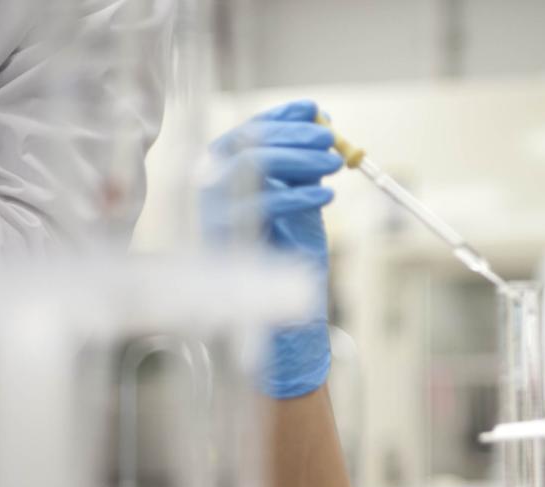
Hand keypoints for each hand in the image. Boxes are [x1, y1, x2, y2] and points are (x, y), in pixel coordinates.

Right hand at [203, 99, 342, 397]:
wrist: (277, 317)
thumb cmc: (285, 258)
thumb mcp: (299, 203)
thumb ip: (303, 166)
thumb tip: (320, 122)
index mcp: (223, 174)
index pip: (250, 131)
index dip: (283, 116)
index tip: (316, 110)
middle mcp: (210, 187)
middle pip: (249, 142)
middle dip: (294, 135)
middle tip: (331, 141)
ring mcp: (214, 210)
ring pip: (253, 166)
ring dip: (298, 159)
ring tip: (334, 164)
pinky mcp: (228, 236)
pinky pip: (264, 205)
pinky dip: (299, 195)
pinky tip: (327, 194)